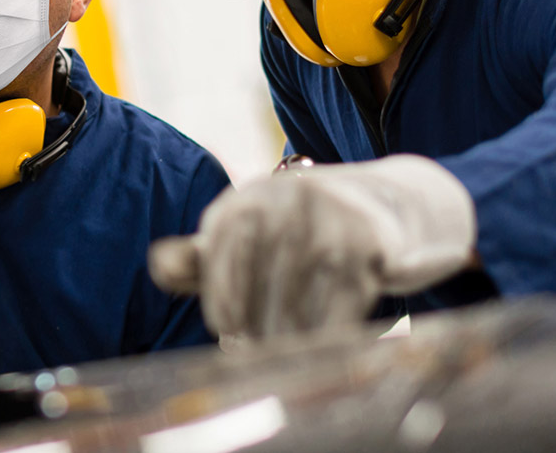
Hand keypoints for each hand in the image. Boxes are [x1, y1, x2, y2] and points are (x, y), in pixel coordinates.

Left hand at [149, 154, 475, 339]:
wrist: (397, 200)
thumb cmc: (310, 227)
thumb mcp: (253, 229)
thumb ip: (204, 255)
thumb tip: (158, 265)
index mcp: (244, 201)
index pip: (216, 271)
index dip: (224, 311)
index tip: (232, 336)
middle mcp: (282, 202)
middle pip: (255, 293)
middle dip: (257, 331)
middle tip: (264, 353)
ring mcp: (328, 221)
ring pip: (295, 308)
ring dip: (291, 342)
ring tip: (291, 355)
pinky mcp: (369, 244)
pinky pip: (338, 310)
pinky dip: (329, 336)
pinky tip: (328, 342)